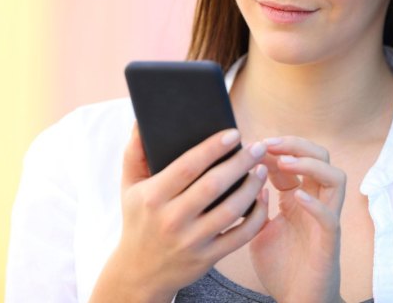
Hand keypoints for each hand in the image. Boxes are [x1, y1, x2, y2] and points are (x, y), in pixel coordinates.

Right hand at [90, 124, 269, 302]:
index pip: (188, 166)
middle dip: (240, 162)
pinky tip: (262, 198)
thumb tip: (142, 119)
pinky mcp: (207, 258)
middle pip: (214, 185)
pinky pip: (240, 235)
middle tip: (257, 146)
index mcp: (153, 196)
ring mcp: (191, 241)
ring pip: (231, 210)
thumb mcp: (130, 186)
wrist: (139, 273)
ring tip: (261, 168)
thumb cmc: (138, 220)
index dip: (213, 148)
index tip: (234, 133)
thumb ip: (135, 152)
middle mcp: (172, 219)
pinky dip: (256, 216)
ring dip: (252, 187)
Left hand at [250, 136, 345, 302]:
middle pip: (321, 157)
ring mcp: (325, 220)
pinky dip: (316, 204)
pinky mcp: (328, 243)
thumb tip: (237, 178)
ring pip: (336, 178)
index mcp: (298, 198)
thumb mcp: (258, 228)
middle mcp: (315, 203)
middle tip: (268, 144)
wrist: (295, 302)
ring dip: (309, 165)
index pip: (295, 159)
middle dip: (295, 145)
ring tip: (283, 162)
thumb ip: (253, 205)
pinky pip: (330, 218)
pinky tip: (296, 196)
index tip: (252, 144)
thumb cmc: (280, 266)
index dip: (275, 148)